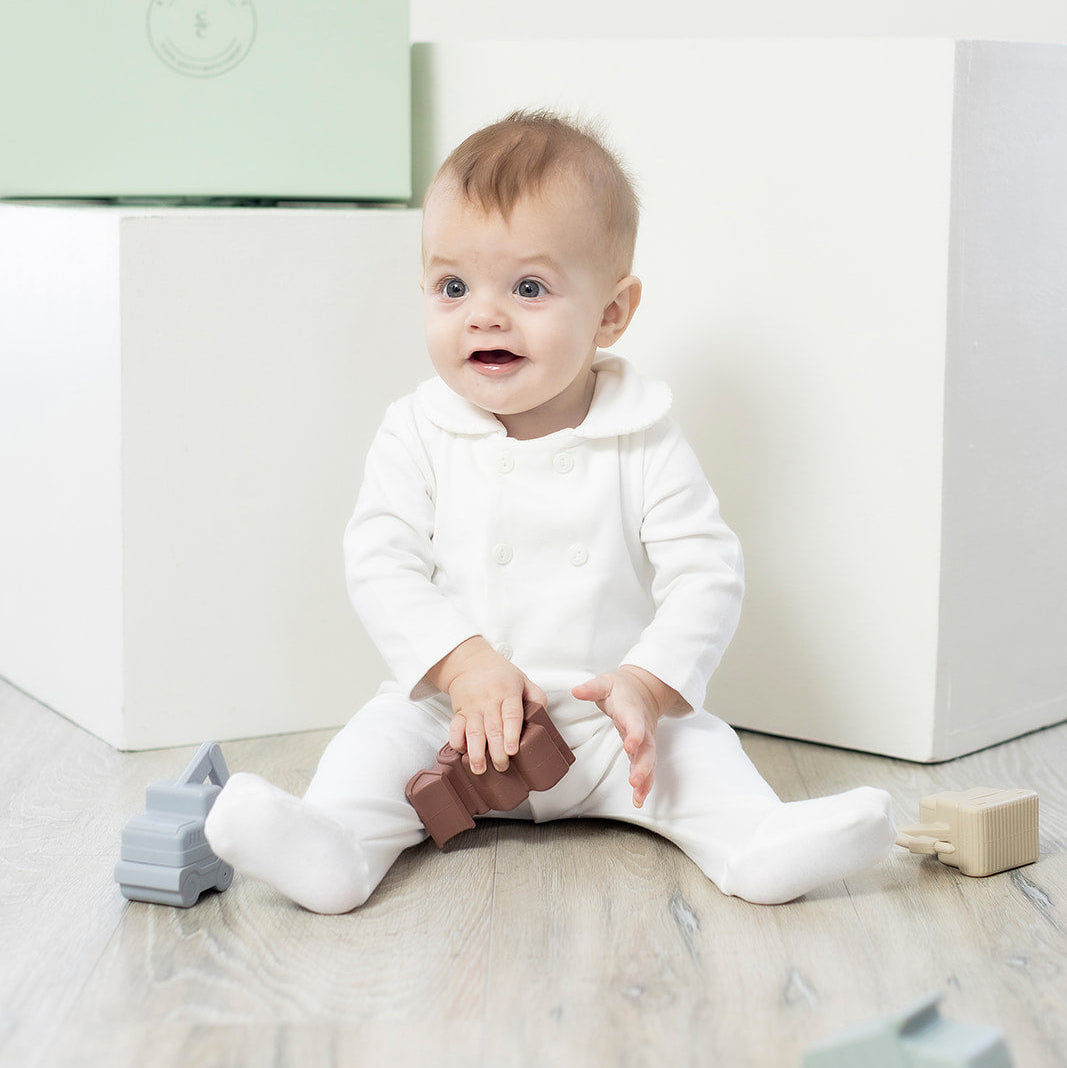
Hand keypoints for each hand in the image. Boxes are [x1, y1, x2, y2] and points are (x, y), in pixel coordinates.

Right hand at [426, 637, 546, 775]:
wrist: (470, 661)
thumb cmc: (500, 674)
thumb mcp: (523, 680)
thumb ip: (536, 697)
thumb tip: (543, 716)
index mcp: (508, 693)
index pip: (511, 715)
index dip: (512, 734)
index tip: (512, 750)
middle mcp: (489, 701)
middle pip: (493, 728)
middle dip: (496, 751)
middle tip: (501, 766)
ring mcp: (473, 707)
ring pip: (473, 731)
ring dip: (476, 752)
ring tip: (479, 769)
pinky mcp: (459, 711)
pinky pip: (455, 727)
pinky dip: (456, 741)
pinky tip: (461, 752)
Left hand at [571, 666, 679, 807]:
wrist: (644, 689)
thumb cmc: (622, 688)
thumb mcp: (606, 682)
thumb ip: (592, 688)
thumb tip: (576, 690)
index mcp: (632, 711)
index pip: (636, 723)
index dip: (635, 734)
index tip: (630, 745)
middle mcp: (643, 728)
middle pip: (647, 748)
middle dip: (643, 765)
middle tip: (634, 781)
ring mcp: (646, 740)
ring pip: (649, 761)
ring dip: (645, 779)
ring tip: (638, 796)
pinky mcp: (643, 749)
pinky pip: (647, 768)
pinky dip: (645, 784)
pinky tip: (638, 799)